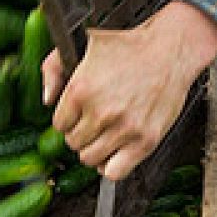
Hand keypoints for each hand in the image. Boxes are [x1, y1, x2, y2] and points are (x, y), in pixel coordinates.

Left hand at [44, 1, 216, 181]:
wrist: (169, 50)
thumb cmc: (130, 46)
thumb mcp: (83, 44)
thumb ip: (53, 68)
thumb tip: (47, 98)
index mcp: (81, 90)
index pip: (59, 125)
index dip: (68, 120)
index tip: (79, 115)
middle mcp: (101, 112)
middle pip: (73, 143)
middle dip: (80, 134)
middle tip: (93, 123)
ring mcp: (124, 129)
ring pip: (90, 159)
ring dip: (94, 150)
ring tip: (103, 136)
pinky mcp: (145, 141)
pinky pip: (115, 172)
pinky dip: (110, 167)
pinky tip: (114, 152)